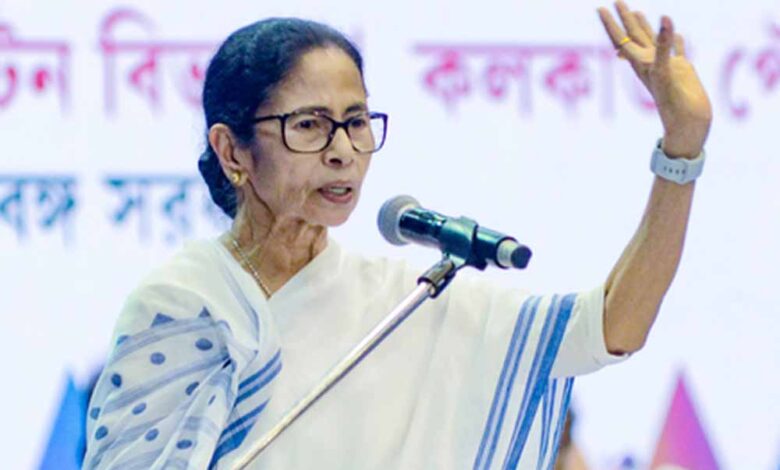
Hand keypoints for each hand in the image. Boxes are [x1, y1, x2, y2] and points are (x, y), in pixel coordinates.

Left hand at [598, 1, 711, 157]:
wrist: (687, 124)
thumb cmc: (672, 103)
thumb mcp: (664, 71)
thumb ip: (663, 46)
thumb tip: (664, 18)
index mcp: (640, 63)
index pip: (621, 38)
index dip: (611, 23)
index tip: (600, 7)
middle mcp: (650, 63)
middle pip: (633, 36)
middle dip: (625, 19)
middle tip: (616, 0)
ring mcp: (666, 66)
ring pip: (653, 41)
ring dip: (645, 27)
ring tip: (637, 11)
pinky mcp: (682, 70)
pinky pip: (676, 50)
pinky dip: (674, 40)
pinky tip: (675, 32)